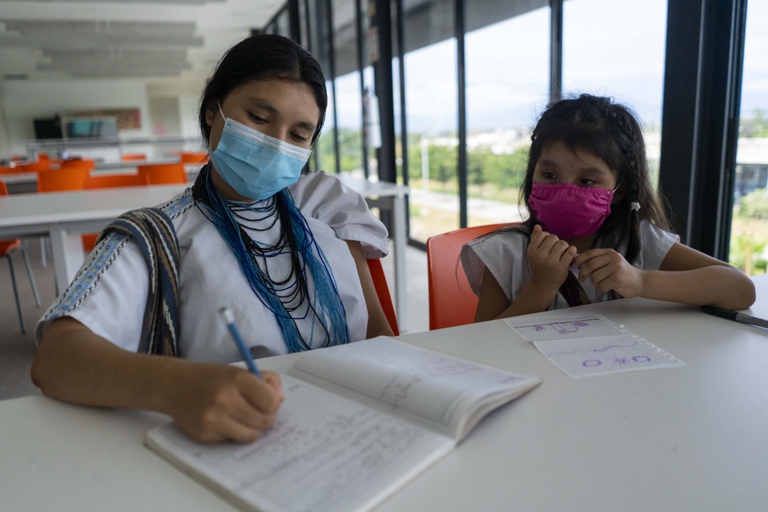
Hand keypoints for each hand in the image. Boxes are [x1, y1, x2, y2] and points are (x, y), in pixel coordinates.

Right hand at [163, 363, 283, 443]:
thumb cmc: (211, 377)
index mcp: (237, 378)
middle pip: (264, 421)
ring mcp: (214, 419)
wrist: (173, 386)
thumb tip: (281, 399)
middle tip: (259, 413)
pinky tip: (225, 422)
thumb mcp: (238, 370)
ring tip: (245, 419)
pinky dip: (234, 433)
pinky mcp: (205, 434)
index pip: (271, 401)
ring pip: (251, 435)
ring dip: (253, 429)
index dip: (274, 404)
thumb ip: (264, 380)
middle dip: (267, 419)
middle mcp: (225, 399)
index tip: (268, 402)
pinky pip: (232, 440)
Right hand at [527, 224, 577, 292]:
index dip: (547, 238)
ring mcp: (551, 261)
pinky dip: (572, 251)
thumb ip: (535, 239)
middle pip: (553, 237)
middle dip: (556, 242)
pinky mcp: (561, 267)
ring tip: (562, 253)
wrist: (543, 284)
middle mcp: (540, 255)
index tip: (548, 246)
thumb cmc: (539, 267)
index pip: (542, 234)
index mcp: (532, 251)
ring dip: (565, 247)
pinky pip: (571, 251)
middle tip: (556, 251)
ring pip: (563, 243)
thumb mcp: (534, 253)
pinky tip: (570, 254)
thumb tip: (537, 226)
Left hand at [573, 249, 644, 296]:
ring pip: (595, 277)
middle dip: (583, 273)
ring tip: (601, 283)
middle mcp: (613, 258)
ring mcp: (616, 268)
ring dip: (594, 283)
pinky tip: (608, 287)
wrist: (639, 281)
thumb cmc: (621, 273)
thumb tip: (577, 264)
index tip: (573, 266)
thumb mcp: (610, 263)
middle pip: (590, 265)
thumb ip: (597, 261)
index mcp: (609, 252)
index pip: (590, 253)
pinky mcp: (618, 279)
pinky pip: (601, 285)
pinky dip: (601, 288)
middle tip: (581, 279)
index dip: (579, 259)